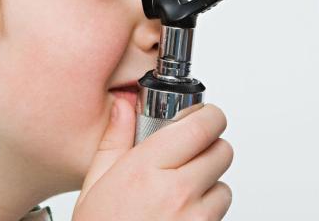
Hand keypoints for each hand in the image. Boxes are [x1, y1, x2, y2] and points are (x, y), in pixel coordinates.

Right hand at [74, 98, 232, 219]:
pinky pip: (219, 215)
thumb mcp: (94, 185)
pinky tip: (179, 218)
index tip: (201, 118)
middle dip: (209, 149)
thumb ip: (114, 141)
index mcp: (146, 169)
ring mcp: (195, 218)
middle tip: (189, 157)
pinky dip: (206, 213)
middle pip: (222, 150)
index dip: (208, 117)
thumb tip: (124, 108)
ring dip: (209, 186)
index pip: (203, 124)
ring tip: (179, 196)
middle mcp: (176, 191)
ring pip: (224, 185)